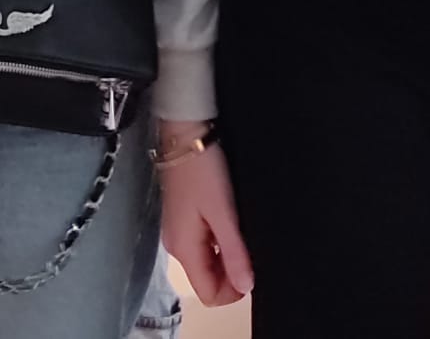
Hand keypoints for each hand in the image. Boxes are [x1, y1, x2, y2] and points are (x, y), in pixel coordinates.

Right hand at [158, 122, 252, 305]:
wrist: (184, 133)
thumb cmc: (203, 170)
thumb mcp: (223, 212)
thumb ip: (233, 251)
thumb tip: (246, 287)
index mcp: (184, 249)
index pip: (208, 295)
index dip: (233, 291)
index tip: (252, 268)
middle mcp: (177, 246)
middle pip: (207, 279)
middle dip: (231, 272)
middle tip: (250, 246)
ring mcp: (178, 230)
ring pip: (206, 260)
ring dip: (226, 254)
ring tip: (241, 229)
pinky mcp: (182, 216)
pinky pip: (202, 242)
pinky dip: (218, 240)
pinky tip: (229, 218)